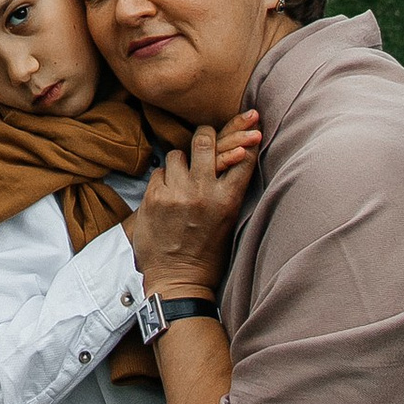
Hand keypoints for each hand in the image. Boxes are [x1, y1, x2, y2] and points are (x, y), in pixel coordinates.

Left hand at [130, 115, 260, 300]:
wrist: (179, 281)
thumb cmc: (207, 253)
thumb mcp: (228, 222)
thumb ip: (227, 190)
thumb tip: (231, 157)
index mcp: (228, 200)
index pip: (242, 156)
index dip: (244, 136)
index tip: (249, 123)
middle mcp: (204, 193)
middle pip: (205, 141)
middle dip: (205, 134)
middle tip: (204, 136)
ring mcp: (178, 193)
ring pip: (177, 154)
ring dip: (179, 162)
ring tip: (181, 180)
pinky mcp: (155, 197)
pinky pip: (159, 172)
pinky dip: (162, 179)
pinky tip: (166, 196)